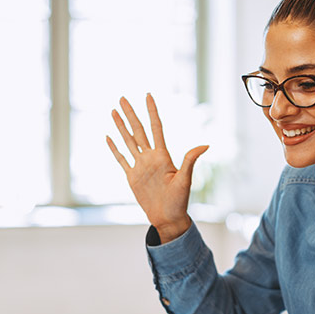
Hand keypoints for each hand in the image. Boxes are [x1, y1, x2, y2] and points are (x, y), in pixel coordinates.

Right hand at [105, 94, 208, 242]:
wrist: (168, 218)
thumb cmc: (180, 201)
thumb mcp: (185, 180)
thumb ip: (190, 160)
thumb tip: (205, 145)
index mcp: (162, 156)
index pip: (155, 128)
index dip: (152, 112)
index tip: (148, 96)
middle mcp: (150, 158)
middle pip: (138, 130)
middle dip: (130, 114)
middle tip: (122, 97)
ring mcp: (140, 166)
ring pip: (128, 141)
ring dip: (121, 126)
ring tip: (113, 111)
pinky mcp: (132, 177)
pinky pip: (121, 159)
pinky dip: (114, 148)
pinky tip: (109, 137)